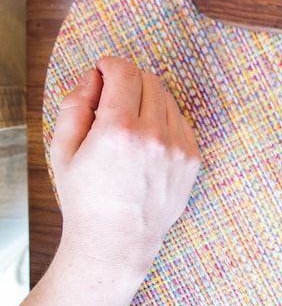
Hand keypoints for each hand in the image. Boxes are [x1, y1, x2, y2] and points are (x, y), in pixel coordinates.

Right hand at [50, 57, 200, 282]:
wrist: (117, 241)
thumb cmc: (86, 198)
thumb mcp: (63, 150)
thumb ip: (75, 105)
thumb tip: (93, 77)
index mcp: (119, 130)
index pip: (125, 73)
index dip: (111, 65)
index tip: (103, 69)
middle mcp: (155, 135)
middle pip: (148, 81)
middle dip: (128, 80)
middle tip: (112, 95)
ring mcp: (179, 147)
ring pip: (167, 99)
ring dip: (147, 99)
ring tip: (126, 121)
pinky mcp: (193, 158)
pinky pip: (180, 121)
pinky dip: (164, 120)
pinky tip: (146, 139)